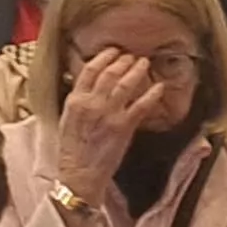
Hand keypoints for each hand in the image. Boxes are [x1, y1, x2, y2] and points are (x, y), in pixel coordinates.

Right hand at [55, 47, 161, 189]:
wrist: (79, 174)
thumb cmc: (72, 151)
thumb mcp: (67, 121)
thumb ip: (79, 103)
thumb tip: (89, 88)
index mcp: (75, 101)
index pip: (89, 71)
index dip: (103, 58)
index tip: (112, 52)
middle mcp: (91, 103)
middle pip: (109, 73)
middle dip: (122, 61)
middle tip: (131, 56)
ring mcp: (108, 114)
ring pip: (125, 84)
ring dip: (136, 71)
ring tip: (144, 64)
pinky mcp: (123, 126)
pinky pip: (141, 105)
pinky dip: (152, 94)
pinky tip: (159, 87)